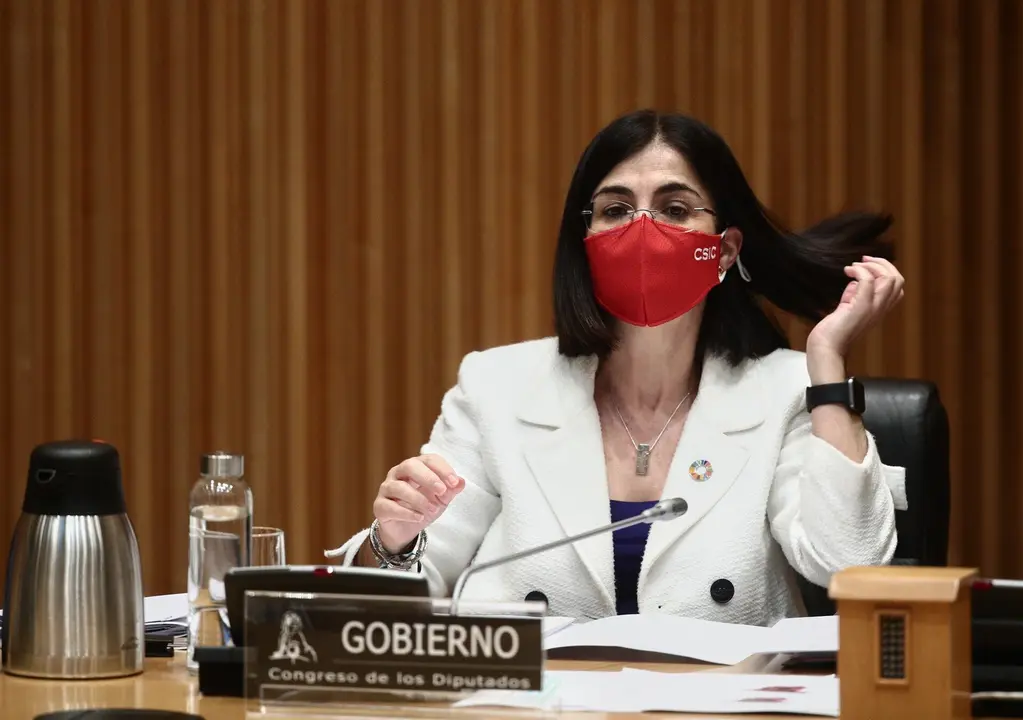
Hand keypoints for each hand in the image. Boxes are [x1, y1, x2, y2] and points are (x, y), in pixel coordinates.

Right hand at [373, 453, 464, 553]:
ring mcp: (387, 488)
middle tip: (441, 491)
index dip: (443, 469)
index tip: (454, 482)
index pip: (429, 460)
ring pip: (398, 487)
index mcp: (416, 467)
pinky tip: (419, 517)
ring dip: (419, 499)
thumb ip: (451, 489)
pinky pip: (390, 506)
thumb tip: (461, 482)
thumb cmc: (423, 506)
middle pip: (409, 466)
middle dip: (428, 477)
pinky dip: (407, 512)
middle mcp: (398, 473)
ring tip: (433, 509)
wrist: (405, 529)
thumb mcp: (441, 499)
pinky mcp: (379, 506)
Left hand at [806, 255, 903, 376]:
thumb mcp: (847, 309)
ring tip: (853, 267)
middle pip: (898, 280)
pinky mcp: (861, 307)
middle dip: (882, 263)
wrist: (826, 348)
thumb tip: (854, 282)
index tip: (866, 265)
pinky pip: (868, 281)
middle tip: (863, 260)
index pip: (897, 286)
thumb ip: (854, 295)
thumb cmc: (832, 331)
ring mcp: (873, 309)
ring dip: (872, 266)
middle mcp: (881, 309)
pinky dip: (859, 271)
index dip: (886, 270)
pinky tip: (847, 271)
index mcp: (879, 309)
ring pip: (890, 279)